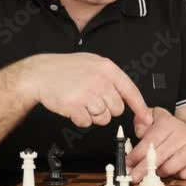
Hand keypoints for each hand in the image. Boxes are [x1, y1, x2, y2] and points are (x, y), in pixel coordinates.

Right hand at [25, 53, 151, 128]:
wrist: (40, 73)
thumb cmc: (65, 69)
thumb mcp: (92, 63)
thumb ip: (110, 77)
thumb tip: (127, 95)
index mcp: (107, 68)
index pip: (130, 90)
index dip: (140, 107)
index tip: (146, 118)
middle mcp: (100, 80)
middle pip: (117, 109)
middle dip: (107, 109)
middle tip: (92, 100)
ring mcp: (88, 93)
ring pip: (103, 118)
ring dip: (93, 115)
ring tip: (81, 102)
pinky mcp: (75, 106)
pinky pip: (87, 122)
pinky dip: (80, 119)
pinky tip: (73, 107)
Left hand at [126, 107, 185, 181]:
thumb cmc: (172, 131)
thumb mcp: (156, 118)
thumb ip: (142, 121)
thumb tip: (139, 131)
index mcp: (169, 123)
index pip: (151, 140)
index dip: (138, 153)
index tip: (128, 162)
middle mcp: (182, 135)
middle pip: (161, 154)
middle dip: (144, 168)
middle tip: (134, 177)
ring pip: (176, 163)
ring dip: (163, 171)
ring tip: (156, 174)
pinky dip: (182, 175)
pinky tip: (174, 176)